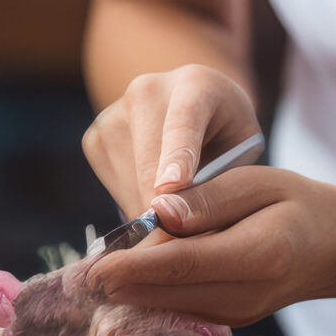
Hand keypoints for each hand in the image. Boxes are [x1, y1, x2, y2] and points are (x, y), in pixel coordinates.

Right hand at [80, 64, 260, 220]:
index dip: (177, 157)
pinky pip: (115, 188)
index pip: (183, 123)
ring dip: (151, 211)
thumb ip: (221, 177)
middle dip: (163, 209)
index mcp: (195, 85)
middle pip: (149, 161)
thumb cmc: (226, 130)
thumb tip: (186, 226)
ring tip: (180, 215)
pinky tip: (158, 197)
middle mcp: (147, 91)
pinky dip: (136, 204)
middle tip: (181, 250)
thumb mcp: (241, 146)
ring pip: (129, 182)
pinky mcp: (95, 139)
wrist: (194, 101)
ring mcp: (114, 114)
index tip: (172, 188)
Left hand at [85, 167, 335, 327]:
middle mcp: (247, 295)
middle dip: (121, 286)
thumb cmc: (298, 202)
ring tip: (93, 276)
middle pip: (170, 294)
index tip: (94, 267)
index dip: (135, 267)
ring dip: (132, 294)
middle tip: (78, 275)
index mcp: (259, 255)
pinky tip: (127, 279)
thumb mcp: (259, 182)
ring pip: (171, 307)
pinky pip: (181, 308)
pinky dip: (153, 295)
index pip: (184, 264)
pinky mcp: (229, 319)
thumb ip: (209, 198)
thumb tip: (159, 212)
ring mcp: (238, 314)